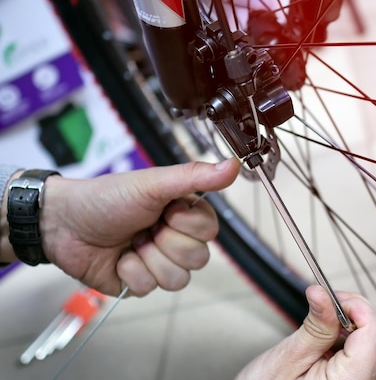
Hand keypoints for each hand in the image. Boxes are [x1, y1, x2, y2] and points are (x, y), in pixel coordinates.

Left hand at [35, 159, 238, 296]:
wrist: (63, 222)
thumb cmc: (107, 197)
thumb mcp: (153, 183)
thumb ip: (195, 176)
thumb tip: (234, 165)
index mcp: (183, 213)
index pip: (211, 231)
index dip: (187, 224)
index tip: (165, 210)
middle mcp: (175, 238)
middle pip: (199, 258)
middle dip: (167, 242)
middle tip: (146, 226)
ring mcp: (158, 262)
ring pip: (179, 279)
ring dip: (149, 259)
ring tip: (132, 242)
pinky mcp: (139, 283)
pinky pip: (150, 288)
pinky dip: (130, 271)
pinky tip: (118, 257)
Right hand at [235, 285, 375, 379]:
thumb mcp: (287, 359)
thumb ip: (314, 326)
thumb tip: (323, 294)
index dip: (357, 308)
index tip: (333, 300)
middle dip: (354, 312)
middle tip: (323, 308)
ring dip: (351, 324)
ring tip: (321, 330)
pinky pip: (367, 351)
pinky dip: (350, 337)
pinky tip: (327, 342)